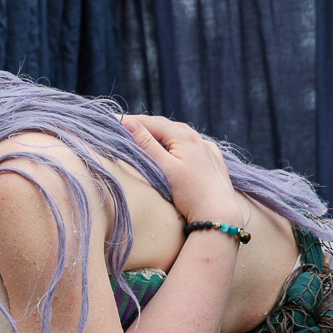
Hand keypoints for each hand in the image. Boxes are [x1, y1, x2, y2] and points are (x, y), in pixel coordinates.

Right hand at [122, 114, 245, 224]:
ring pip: (181, 134)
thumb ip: (146, 144)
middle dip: (145, 124)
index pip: (151, 122)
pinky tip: (178, 145)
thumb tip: (128, 123)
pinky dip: (180, 141)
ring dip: (162, 132)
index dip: (131, 120)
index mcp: (183, 136)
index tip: (112, 120)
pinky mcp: (214, 160)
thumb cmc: (190, 193)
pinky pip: (194, 144)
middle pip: (166, 126)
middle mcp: (197, 138)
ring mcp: (208, 149)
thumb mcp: (164, 168)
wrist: (220, 213)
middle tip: (124, 124)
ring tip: (146, 133)